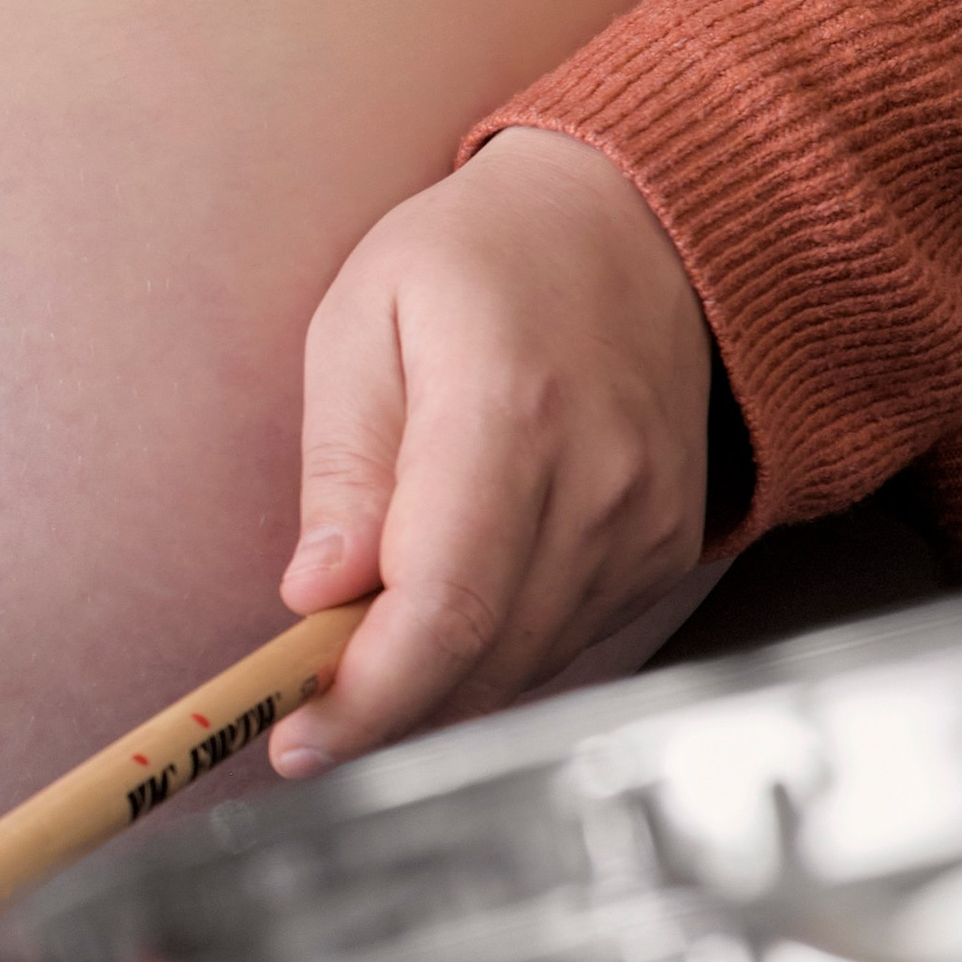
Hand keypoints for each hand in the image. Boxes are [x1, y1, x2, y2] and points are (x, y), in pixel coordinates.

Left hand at [274, 128, 712, 772]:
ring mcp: (645, 526)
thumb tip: (315, 593)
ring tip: (361, 662)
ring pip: (524, 667)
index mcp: (508, 413)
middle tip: (304, 723)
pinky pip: (564, 644)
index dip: (367, 695)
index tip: (296, 738)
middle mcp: (597, 484)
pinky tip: (442, 624)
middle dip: (383, 711)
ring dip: (434, 690)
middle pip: (484, 658)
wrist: (643, 224)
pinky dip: (492, 658)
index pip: (443, 605)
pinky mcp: (665, 550)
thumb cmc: (485, 256)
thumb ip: (342, 460)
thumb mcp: (364, 315)